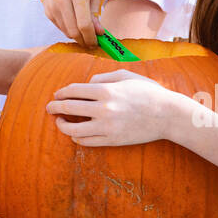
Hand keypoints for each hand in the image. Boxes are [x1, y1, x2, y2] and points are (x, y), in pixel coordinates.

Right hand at [39, 0, 107, 47]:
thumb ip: (96, 11)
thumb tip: (99, 32)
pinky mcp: (46, 7)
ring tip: (85, 34)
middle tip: (92, 42)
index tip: (97, 43)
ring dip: (76, 35)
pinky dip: (67, 28)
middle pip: (73, 30)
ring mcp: (51, 3)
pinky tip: (75, 24)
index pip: (84, 24)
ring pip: (65, 30)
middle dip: (84, 40)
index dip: (92, 38)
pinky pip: (58, 25)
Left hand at [45, 69, 186, 145]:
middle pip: (69, 108)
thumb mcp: (125, 76)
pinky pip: (87, 141)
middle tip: (49, 108)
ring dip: (62, 125)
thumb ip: (102, 78)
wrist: (167, 115)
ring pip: (74, 129)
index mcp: (106, 91)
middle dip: (55, 107)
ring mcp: (107, 127)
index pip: (73, 91)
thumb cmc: (147, 92)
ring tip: (59, 122)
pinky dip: (76, 137)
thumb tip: (85, 85)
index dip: (61, 92)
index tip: (56, 94)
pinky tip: (74, 133)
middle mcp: (104, 109)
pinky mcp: (112, 140)